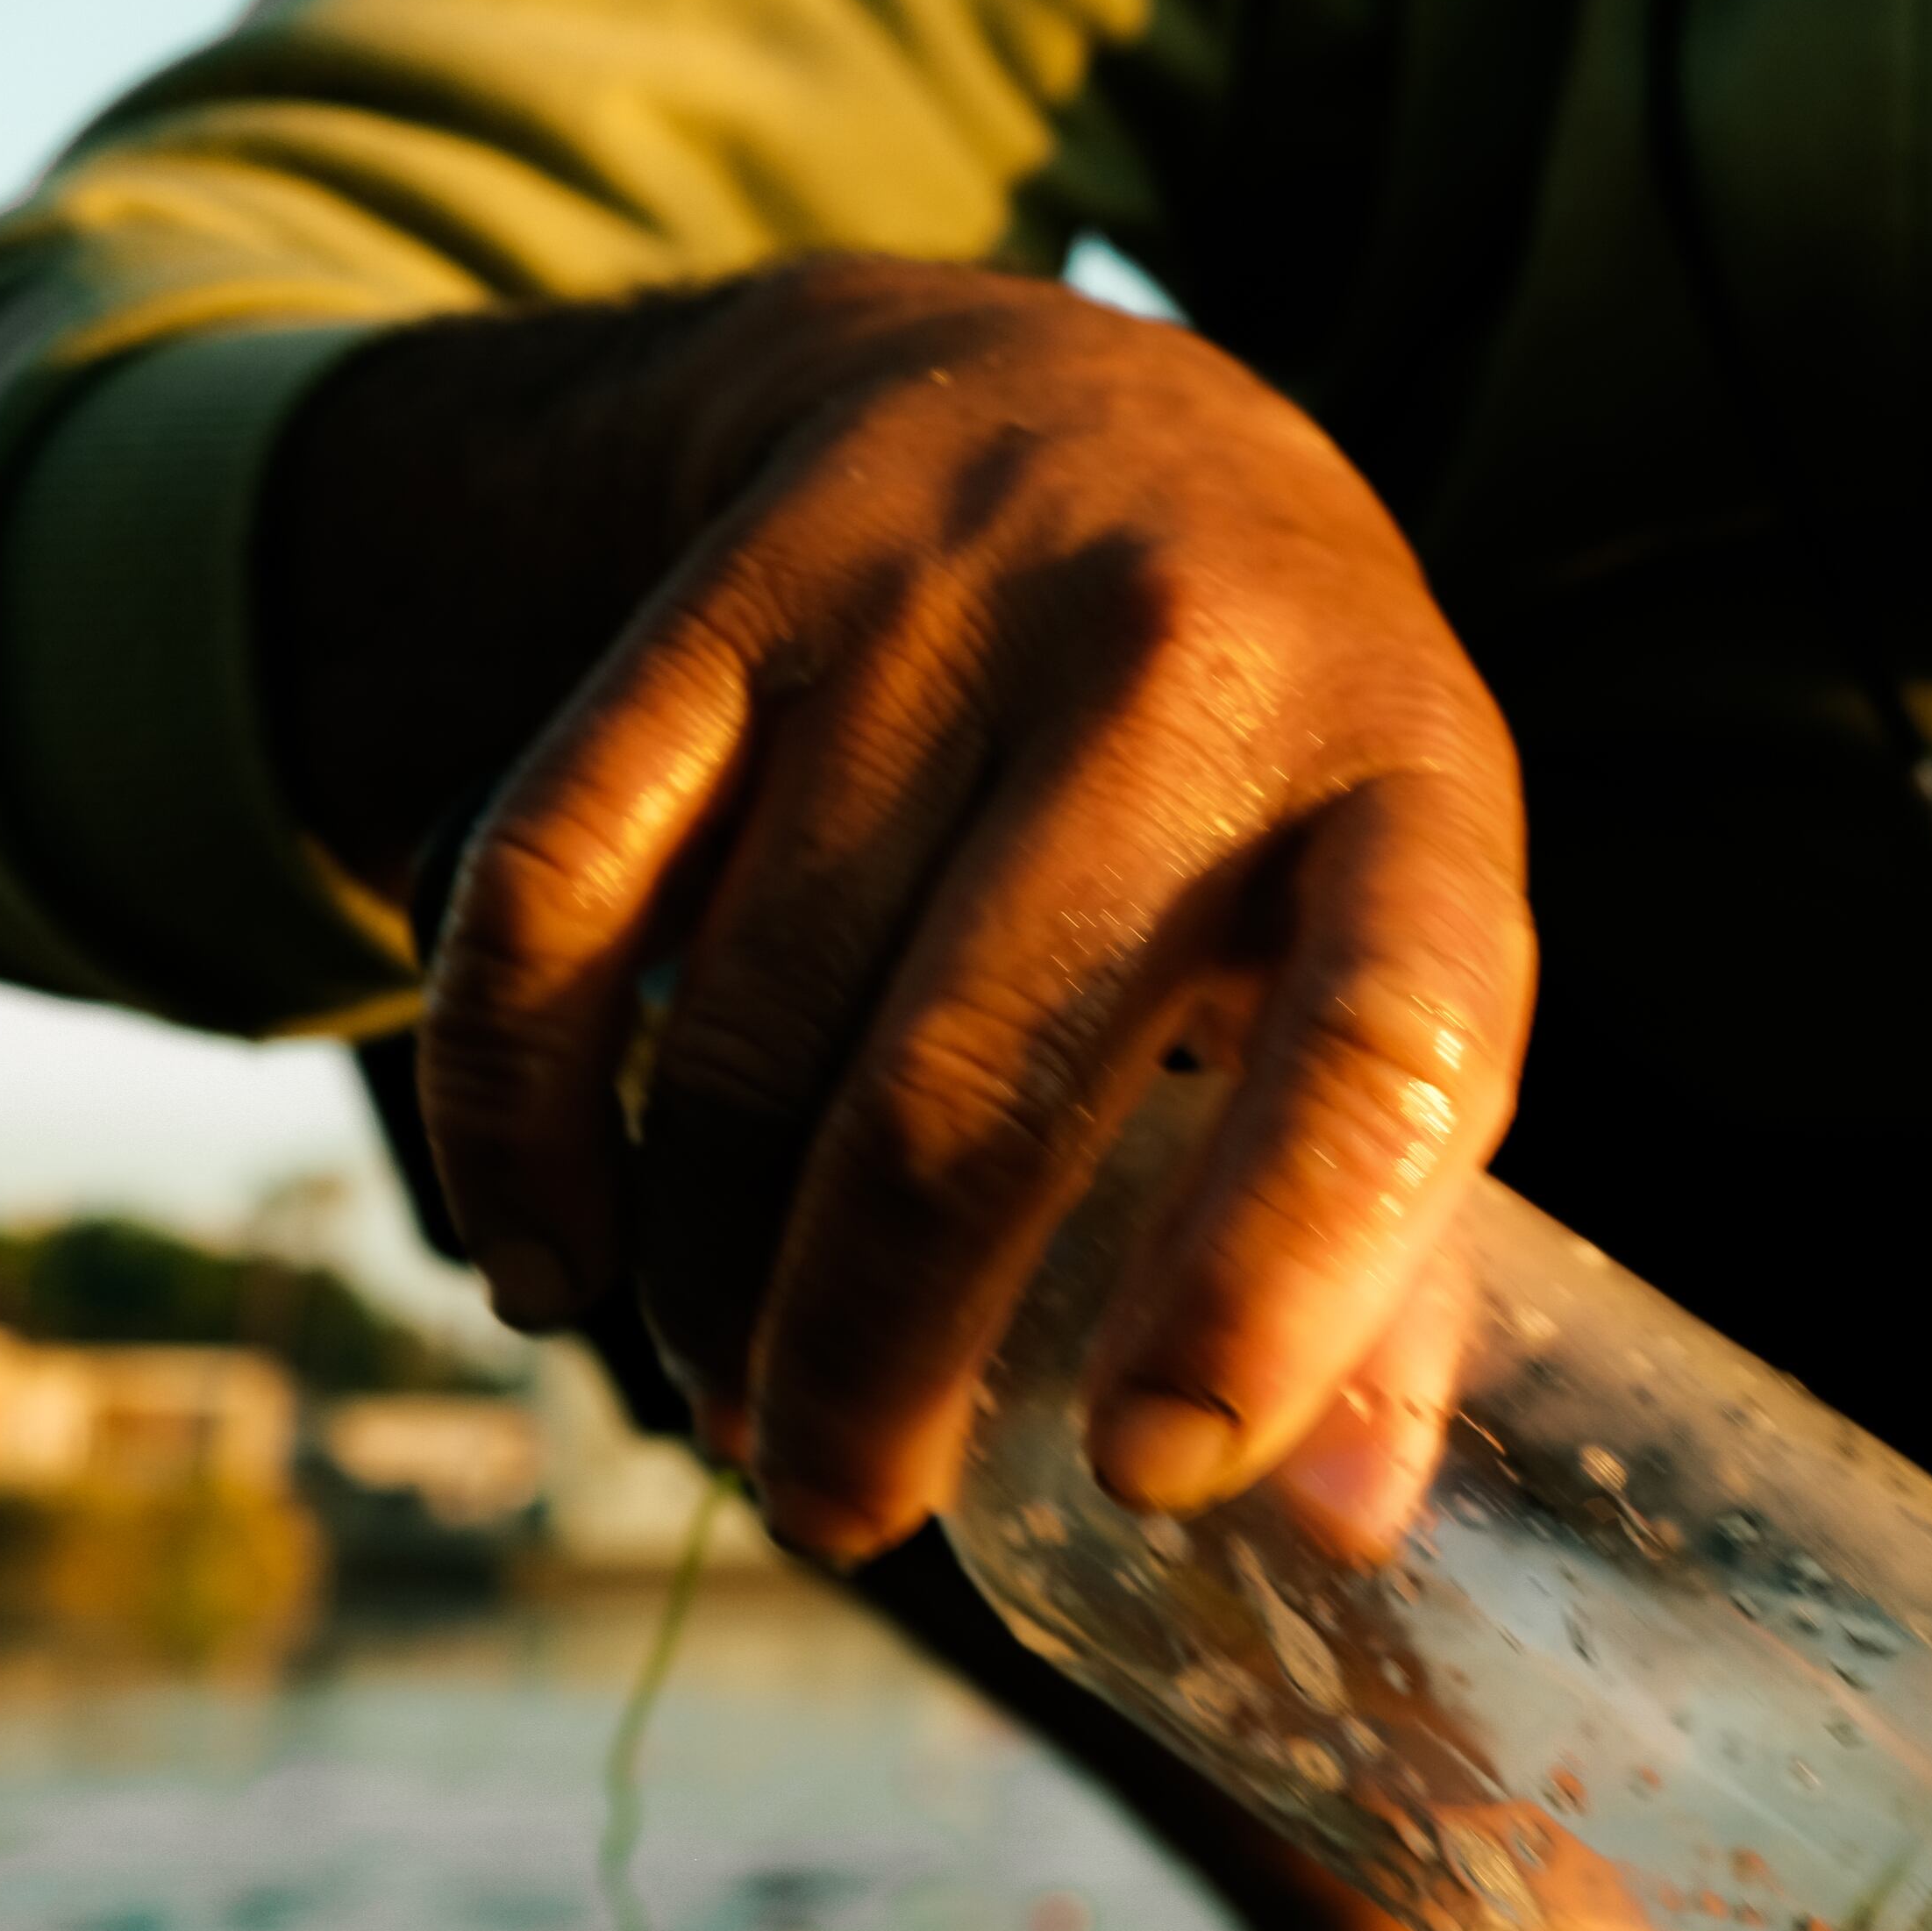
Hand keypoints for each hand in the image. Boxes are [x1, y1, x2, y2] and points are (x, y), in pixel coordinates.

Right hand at [272, 256, 1523, 1558]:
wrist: (1091, 399)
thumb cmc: (1288, 774)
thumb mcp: (1409, 944)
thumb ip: (1401, 1239)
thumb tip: (1329, 1531)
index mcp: (1411, 783)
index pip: (1380, 1050)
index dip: (1272, 1289)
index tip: (1148, 1473)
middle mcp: (1183, 667)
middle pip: (978, 1082)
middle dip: (876, 1358)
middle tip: (847, 1512)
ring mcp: (935, 604)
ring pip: (749, 1023)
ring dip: (710, 1279)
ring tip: (738, 1411)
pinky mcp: (723, 583)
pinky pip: (553, 891)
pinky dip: (520, 1115)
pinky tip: (551, 1268)